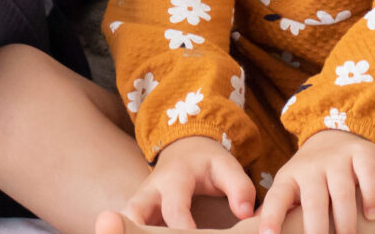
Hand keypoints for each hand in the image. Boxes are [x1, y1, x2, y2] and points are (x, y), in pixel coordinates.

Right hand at [124, 135, 256, 229]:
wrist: (184, 149)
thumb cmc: (207, 163)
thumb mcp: (226, 167)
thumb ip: (239, 187)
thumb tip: (246, 213)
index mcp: (175, 178)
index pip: (174, 207)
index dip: (181, 227)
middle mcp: (151, 190)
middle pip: (135, 211)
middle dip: (140, 230)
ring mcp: (141, 202)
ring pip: (127, 218)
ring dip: (131, 230)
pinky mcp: (138, 213)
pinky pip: (130, 224)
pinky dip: (133, 231)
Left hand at [258, 129, 374, 233]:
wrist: (334, 136)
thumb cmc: (310, 177)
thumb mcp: (290, 189)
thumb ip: (277, 210)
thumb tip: (250, 230)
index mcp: (289, 179)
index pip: (277, 199)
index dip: (271, 218)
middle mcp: (311, 168)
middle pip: (313, 201)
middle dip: (317, 228)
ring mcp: (337, 160)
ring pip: (341, 192)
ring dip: (346, 221)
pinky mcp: (362, 154)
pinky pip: (367, 175)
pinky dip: (371, 196)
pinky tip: (373, 215)